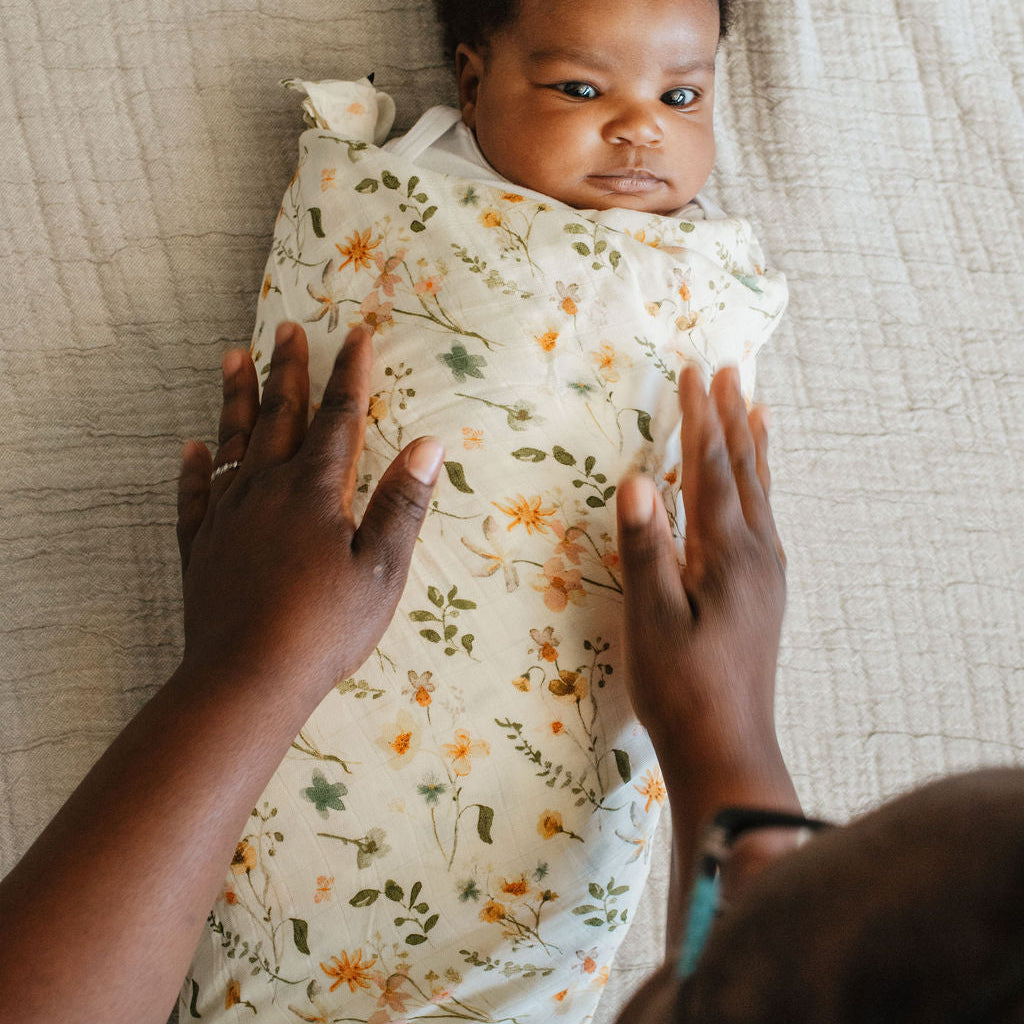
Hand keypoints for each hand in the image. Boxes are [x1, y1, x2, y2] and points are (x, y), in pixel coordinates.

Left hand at [175, 321, 442, 693]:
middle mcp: (266, 489)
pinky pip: (196, 494)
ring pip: (232, 442)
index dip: (349, 374)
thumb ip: (402, 503)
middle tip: (286, 328)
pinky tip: (194, 447)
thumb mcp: (381, 568)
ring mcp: (227, 516)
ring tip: (231, 357)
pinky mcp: (201, 547)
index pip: (338, 418)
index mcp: (314, 490)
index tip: (355, 334)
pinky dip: (195, 467)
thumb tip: (429, 444)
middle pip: (279, 416)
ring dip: (235, 398)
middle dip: (288, 370)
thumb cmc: (326, 626)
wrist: (247, 677)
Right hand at [616, 365, 795, 811]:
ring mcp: (767, 574)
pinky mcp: (765, 593)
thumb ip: (646, 548)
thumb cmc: (680, 687)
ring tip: (757, 408)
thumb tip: (636, 480)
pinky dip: (759, 486)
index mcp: (729, 553)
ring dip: (754, 447)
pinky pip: (764, 519)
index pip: (710, 468)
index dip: (700, 418)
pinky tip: (757, 491)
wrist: (727, 747)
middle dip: (732, 418)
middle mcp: (758, 554)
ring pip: (761, 493)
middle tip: (730, 371)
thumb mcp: (650, 618)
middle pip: (745, 471)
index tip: (693, 372)